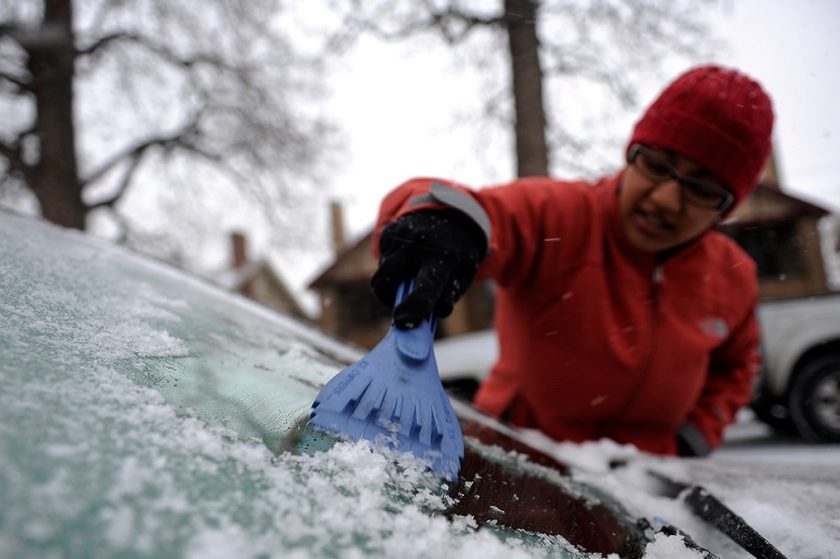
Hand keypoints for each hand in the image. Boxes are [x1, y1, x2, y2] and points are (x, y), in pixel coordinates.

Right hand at [371, 210, 486, 327]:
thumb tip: (423, 320)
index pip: (427, 286)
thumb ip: (446, 298)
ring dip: (390, 286)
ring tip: (409, 279)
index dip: (414, 307)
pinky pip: (382, 263)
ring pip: (381, 276)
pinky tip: (407, 262)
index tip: (403, 321)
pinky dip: (392, 271)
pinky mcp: (388, 233)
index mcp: (444, 256)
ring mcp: (400, 236)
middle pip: (386, 280)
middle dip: (387, 298)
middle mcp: (419, 243)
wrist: (452, 214)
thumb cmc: (458, 254)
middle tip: (399, 309)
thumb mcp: (463, 275)